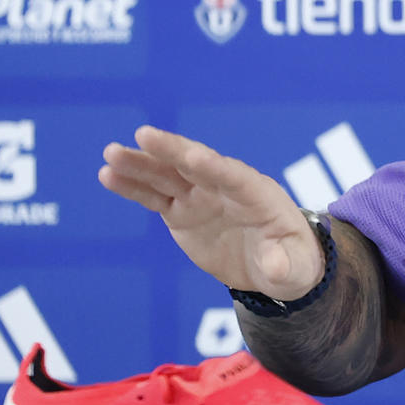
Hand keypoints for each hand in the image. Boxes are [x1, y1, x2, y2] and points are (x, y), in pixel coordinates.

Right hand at [98, 126, 322, 300]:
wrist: (276, 266)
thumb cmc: (293, 262)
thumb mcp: (296, 269)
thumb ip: (284, 264)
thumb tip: (274, 265)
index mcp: (258, 195)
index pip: (234, 177)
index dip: (213, 167)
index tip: (191, 156)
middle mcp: (226, 188)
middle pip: (196, 165)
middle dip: (173, 150)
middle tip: (144, 135)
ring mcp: (201, 197)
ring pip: (169, 176)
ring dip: (142, 164)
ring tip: (111, 153)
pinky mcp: (182, 211)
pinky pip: (154, 195)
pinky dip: (133, 186)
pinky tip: (108, 175)